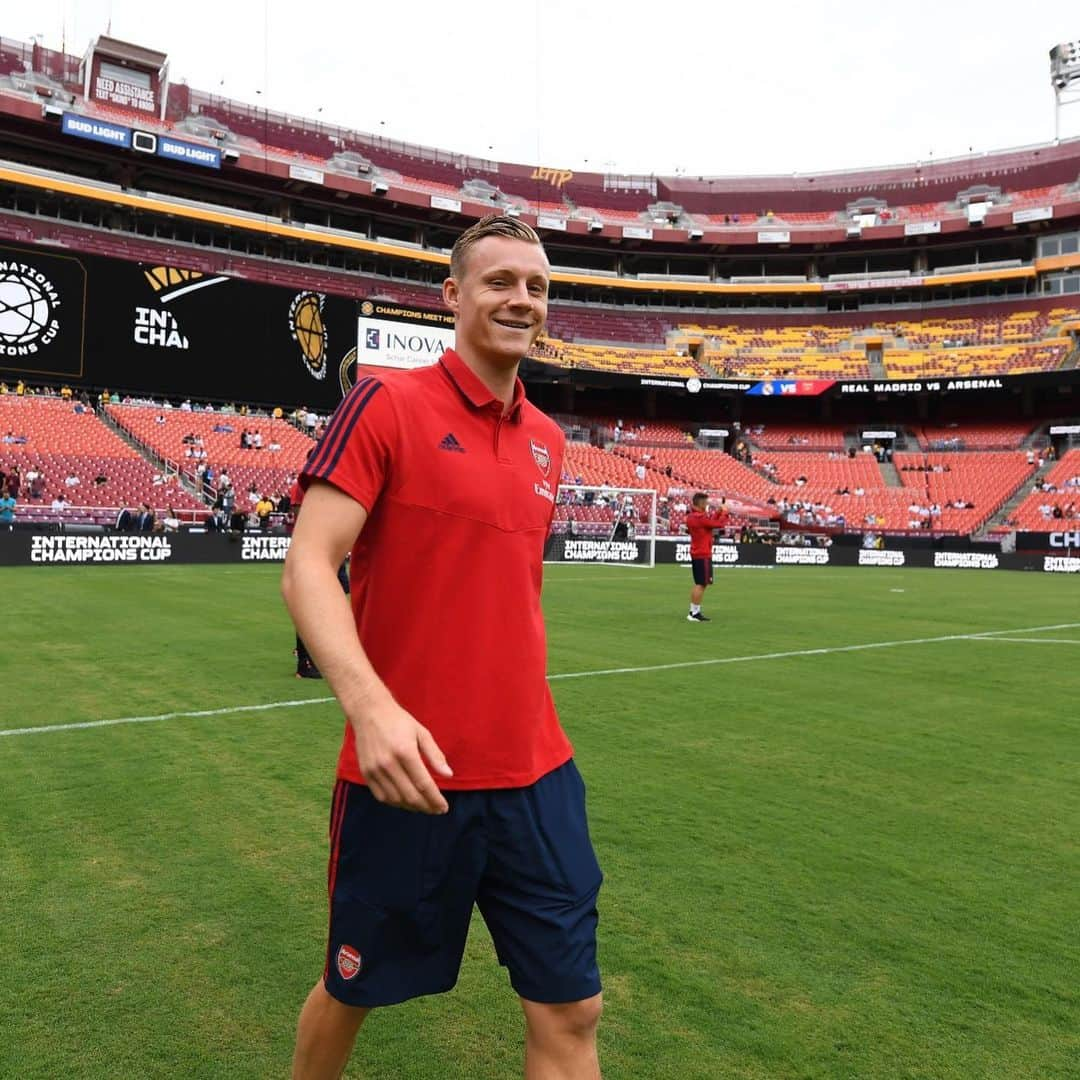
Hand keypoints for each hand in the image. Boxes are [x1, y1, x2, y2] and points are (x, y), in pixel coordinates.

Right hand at [349, 699, 453, 814]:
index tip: (444, 807)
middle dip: (426, 807)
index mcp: (405, 752)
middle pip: (410, 795)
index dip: (435, 799)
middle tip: (436, 810)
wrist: (369, 712)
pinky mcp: (366, 773)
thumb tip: (449, 775)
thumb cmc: (399, 722)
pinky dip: (395, 803)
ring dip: (412, 807)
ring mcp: (375, 770)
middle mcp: (388, 763)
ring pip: (396, 799)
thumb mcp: (422, 733)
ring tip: (423, 806)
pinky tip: (406, 801)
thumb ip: (435, 755)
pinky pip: (381, 796)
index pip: (423, 784)